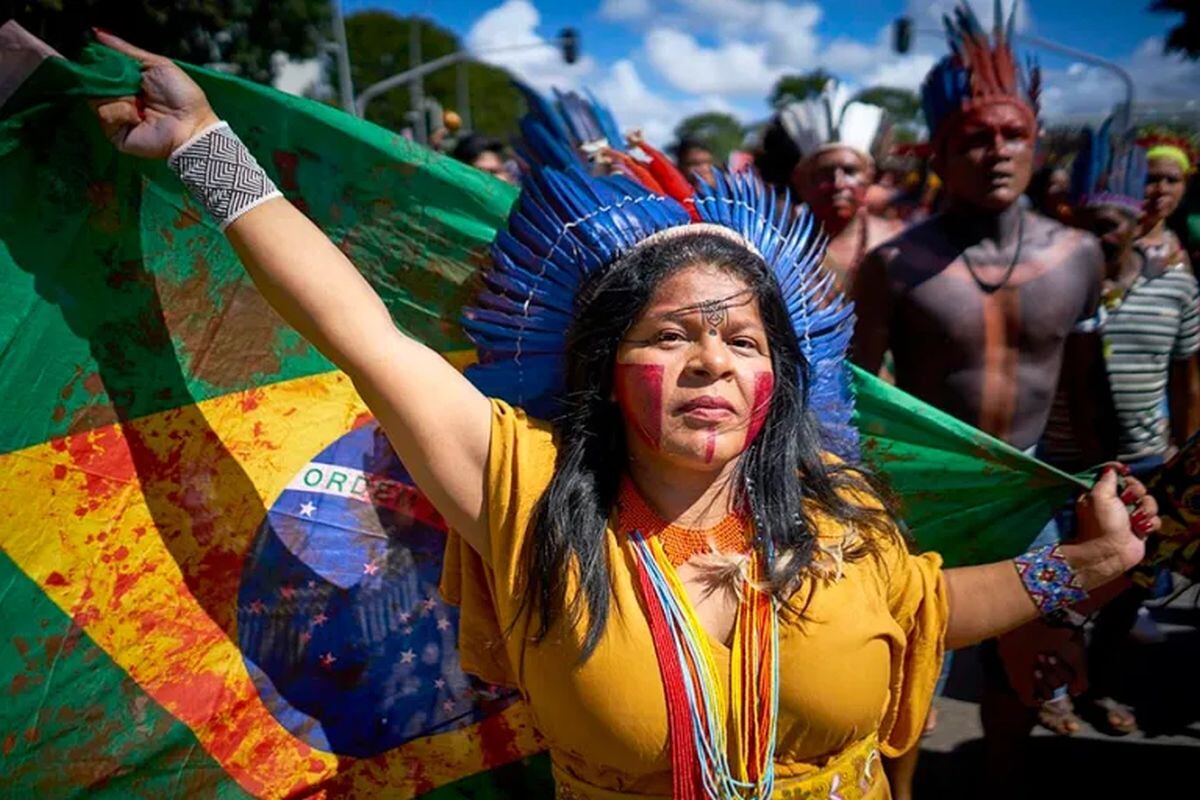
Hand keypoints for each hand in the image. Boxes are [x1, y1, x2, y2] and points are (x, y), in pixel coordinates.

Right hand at [90, 30, 219, 158]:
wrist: (192, 125)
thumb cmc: (182, 95)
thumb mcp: (156, 64)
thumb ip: (126, 50)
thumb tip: (97, 32)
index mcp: (128, 81)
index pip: (100, 68)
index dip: (96, 60)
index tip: (91, 52)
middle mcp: (119, 97)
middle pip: (93, 82)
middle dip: (105, 77)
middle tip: (125, 80)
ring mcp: (115, 116)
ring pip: (95, 97)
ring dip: (118, 96)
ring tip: (139, 102)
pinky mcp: (114, 133)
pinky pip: (104, 114)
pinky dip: (121, 111)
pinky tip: (137, 116)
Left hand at [1073, 466, 1159, 579]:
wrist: (1109, 553)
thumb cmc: (1101, 523)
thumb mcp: (1099, 496)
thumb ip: (1106, 480)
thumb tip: (1111, 468)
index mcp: (1102, 493)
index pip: (1115, 475)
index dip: (1121, 471)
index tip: (1124, 471)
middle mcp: (1117, 502)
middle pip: (1137, 486)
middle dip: (1136, 491)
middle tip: (1129, 500)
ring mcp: (1130, 515)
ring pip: (1149, 502)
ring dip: (1145, 509)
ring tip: (1135, 519)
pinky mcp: (1142, 528)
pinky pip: (1155, 519)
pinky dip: (1150, 523)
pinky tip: (1141, 529)